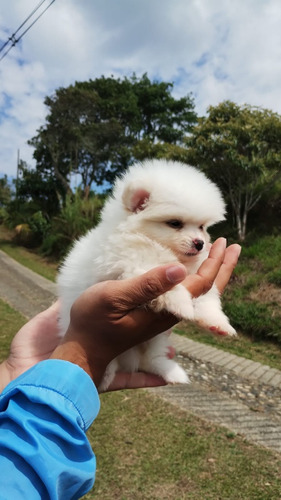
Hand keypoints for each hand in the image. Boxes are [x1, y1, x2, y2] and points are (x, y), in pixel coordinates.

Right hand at [0, 238, 239, 391]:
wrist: (81, 350)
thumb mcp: (116, 297)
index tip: (223, 243)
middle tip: (231, 246)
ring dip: (208, 272)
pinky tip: (188, 270)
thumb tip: (180, 269)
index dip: (214, 264)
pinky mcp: (149, 315)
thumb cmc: (94, 322)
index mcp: (165, 310)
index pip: (199, 285)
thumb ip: (147, 284)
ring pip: (194, 293)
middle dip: (220, 268)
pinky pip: (180, 296)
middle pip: (204, 291)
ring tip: (215, 254)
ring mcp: (160, 316)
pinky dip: (190, 279)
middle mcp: (168, 315)